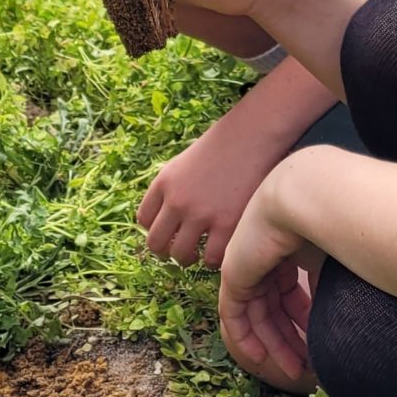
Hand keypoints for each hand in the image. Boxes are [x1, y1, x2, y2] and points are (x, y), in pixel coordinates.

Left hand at [138, 103, 295, 266]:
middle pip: (156, 243)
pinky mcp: (227, 224)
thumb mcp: (185, 162)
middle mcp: (177, 201)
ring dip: (189, 259)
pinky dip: (215, 260)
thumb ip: (173, 187)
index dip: (155, 230)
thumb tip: (169, 217)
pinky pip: (212, 258)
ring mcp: (200, 214)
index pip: (144, 219)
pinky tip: (223, 251)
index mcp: (164, 183)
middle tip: (181, 252)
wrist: (253, 136)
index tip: (168, 234)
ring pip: (181, 255)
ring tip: (201, 255)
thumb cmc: (223, 146)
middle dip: (166, 252)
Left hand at [217, 183, 322, 391]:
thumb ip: (326, 289)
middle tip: (304, 369)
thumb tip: (335, 320)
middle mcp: (262, 257)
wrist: (307, 199)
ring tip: (293, 371)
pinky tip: (262, 360)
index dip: (303, 323)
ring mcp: (245, 264)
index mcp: (285, 251)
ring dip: (274, 346)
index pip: (288, 295)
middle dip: (289, 340)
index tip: (317, 346)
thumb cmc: (329, 222)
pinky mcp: (233, 274)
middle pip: (272, 309)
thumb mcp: (328, 264)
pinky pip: (234, 315)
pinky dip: (246, 338)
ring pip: (256, 316)